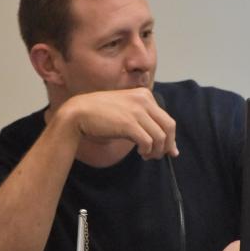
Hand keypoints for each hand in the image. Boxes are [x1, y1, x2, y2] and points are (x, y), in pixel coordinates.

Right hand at [61, 88, 178, 159]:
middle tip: (158, 155)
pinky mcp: (129, 124)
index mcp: (145, 95)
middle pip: (169, 127)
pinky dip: (147, 150)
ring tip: (146, 156)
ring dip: (157, 151)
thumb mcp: (127, 111)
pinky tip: (140, 153)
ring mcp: (137, 111)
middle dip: (167, 145)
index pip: (167, 119)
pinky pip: (148, 142)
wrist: (79, 112)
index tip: (167, 149)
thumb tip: (167, 144)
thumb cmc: (101, 114)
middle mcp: (144, 100)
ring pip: (160, 137)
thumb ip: (145, 122)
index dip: (170, 137)